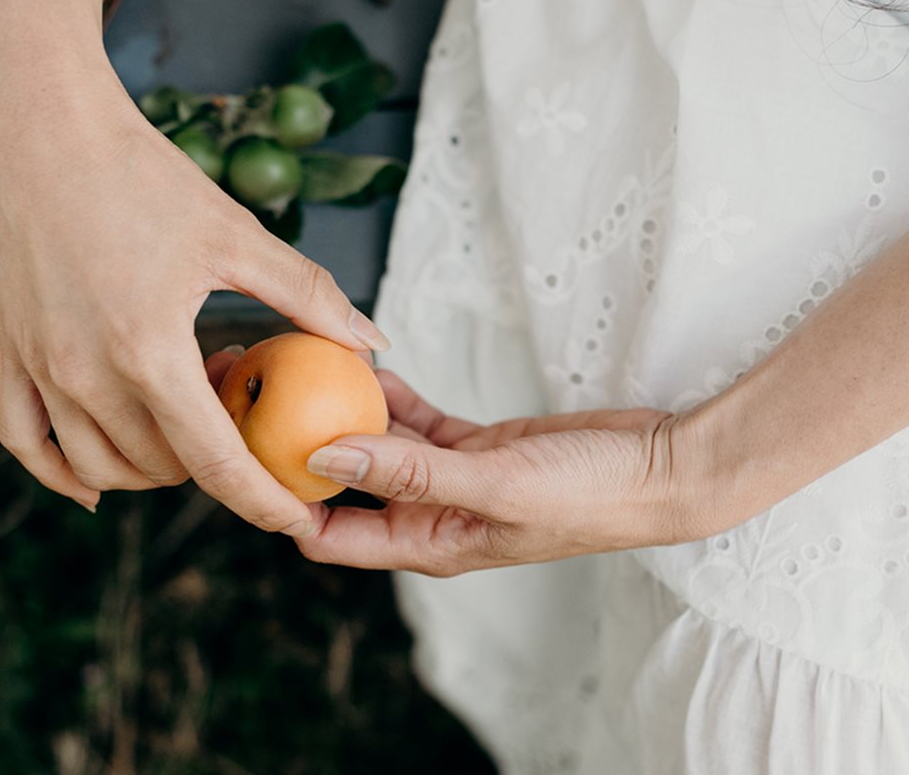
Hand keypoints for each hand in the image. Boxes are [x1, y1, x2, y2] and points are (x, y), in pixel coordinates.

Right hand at [0, 71, 387, 531]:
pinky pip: (27, 442)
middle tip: (250, 418)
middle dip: (219, 467)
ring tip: (193, 418)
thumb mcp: (237, 234)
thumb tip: (373, 343)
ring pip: (101, 466)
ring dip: (156, 470)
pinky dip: (64, 474)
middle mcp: (86, 373)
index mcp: (149, 351)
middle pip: (163, 469)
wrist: (41, 128)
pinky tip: (100, 484)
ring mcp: (38, 368)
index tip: (300, 519)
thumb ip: (308, 295)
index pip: (216, 462)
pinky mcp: (8, 353)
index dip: (264, 502)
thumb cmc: (144, 175)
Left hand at [286, 371, 715, 575]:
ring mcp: (453, 481)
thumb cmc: (590, 494)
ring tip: (308, 367)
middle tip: (262, 396)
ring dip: (346, 413)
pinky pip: (417, 421)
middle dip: (300, 448)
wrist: (660, 470)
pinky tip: (368, 365)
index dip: (283, 502)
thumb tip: (323, 453)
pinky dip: (393, 396)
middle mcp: (431, 518)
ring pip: (379, 446)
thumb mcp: (494, 483)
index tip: (248, 451)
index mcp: (428, 545)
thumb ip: (410, 470)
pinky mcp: (477, 446)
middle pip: (344, 488)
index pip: (329, 537)